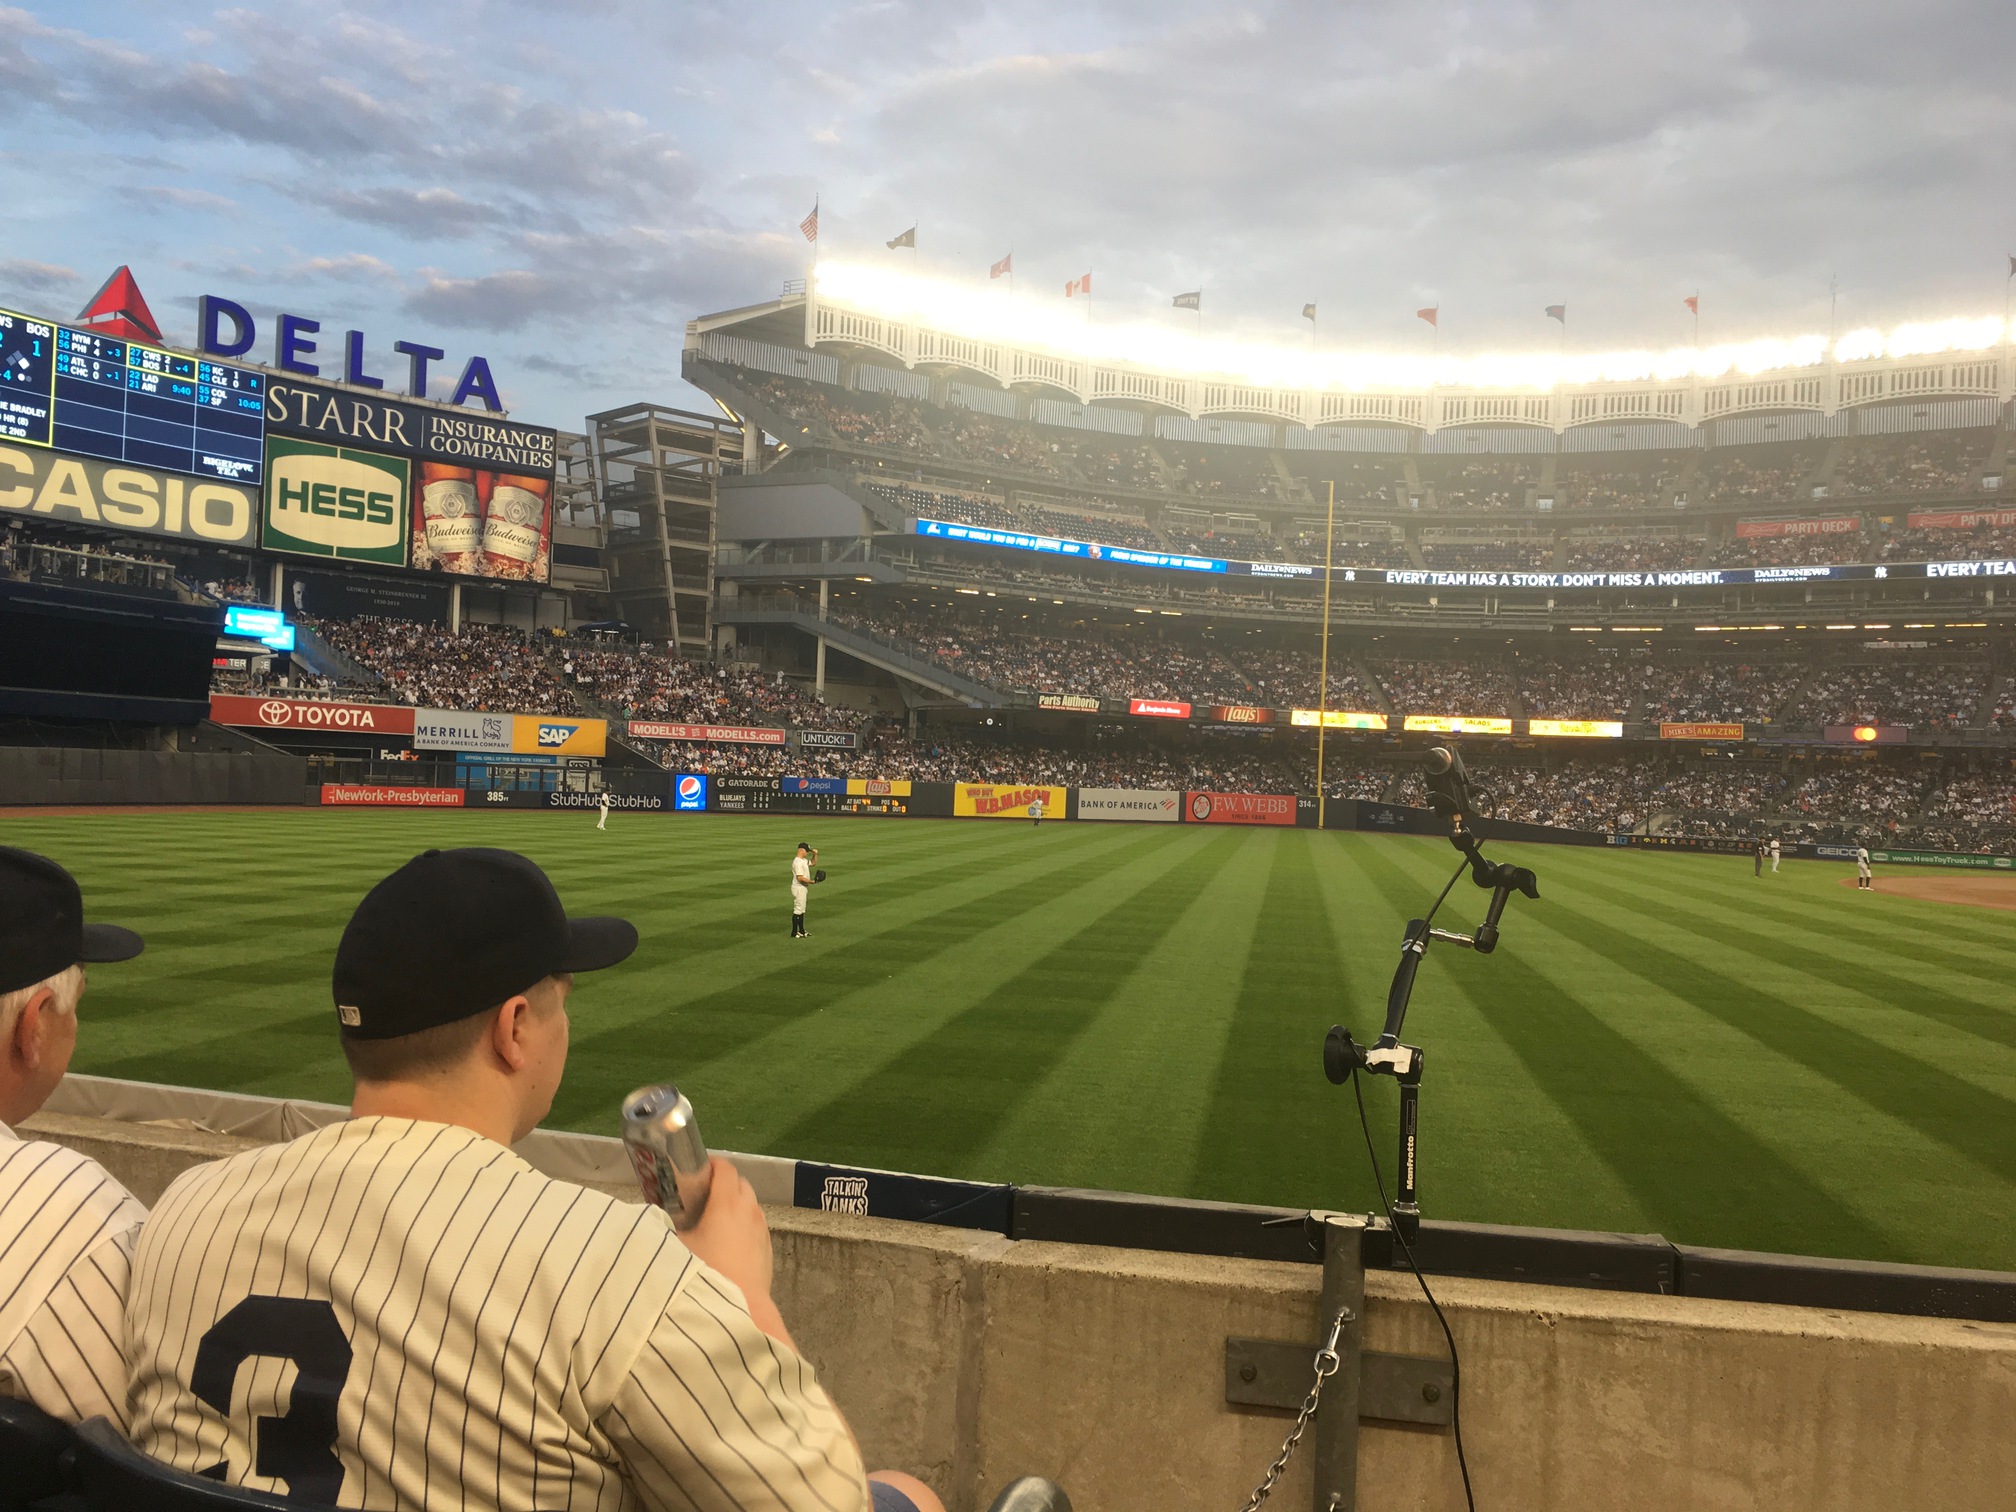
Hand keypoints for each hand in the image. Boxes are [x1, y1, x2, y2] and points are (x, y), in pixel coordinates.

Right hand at [678, 1157, 773, 1305]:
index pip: (725, 1168)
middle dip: (723, 1184)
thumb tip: (656, 1222)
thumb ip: (666, 1229)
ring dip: (735, 1205)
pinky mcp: (768, 1248)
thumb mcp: (675, 1248)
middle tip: (702, 1196)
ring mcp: (762, 1229)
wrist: (740, 1308)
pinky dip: (744, 1225)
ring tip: (715, 1221)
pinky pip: (756, 1226)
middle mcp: (749, 1210)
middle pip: (740, 1183)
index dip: (711, 1165)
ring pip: (750, 1205)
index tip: (696, 1171)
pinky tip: (729, 1243)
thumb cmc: (705, 1273)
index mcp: (727, 1203)